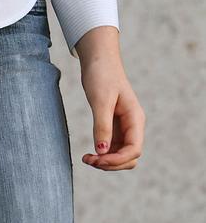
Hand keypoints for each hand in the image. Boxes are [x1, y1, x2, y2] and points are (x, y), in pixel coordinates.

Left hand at [80, 55, 145, 170]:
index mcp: (135, 118)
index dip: (118, 160)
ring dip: (107, 161)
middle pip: (129, 157)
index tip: (98, 159)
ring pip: (121, 155)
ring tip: (87, 158)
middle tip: (89, 160)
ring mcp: (124, 127)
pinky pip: (113, 147)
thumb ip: (102, 126)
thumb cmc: (101, 75)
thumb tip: (102, 152)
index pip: (134, 149)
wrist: (98, 59)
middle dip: (111, 163)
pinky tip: (90, 153)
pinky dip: (103, 154)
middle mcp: (133, 125)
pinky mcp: (114, 126)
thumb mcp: (100, 100)